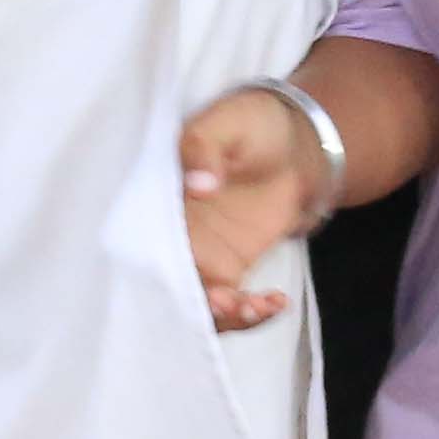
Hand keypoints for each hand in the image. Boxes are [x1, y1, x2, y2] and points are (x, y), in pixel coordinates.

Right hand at [175, 86, 325, 329]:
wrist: (296, 144)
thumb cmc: (252, 124)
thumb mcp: (227, 122)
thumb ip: (206, 147)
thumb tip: (199, 184)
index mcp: (156, 196)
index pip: (141, 238)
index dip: (157, 266)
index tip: (188, 277)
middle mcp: (169, 233)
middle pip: (163, 282)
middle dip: (190, 305)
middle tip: (225, 304)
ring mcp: (198, 255)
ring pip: (195, 303)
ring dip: (221, 316)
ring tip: (255, 307)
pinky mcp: (228, 269)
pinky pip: (230, 304)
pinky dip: (251, 313)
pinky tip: (276, 301)